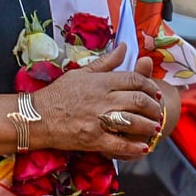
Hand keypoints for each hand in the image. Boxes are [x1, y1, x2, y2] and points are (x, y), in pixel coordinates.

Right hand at [30, 45, 165, 157]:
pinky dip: (134, 147)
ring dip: (149, 125)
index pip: (134, 79)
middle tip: (158, 110)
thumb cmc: (57, 94)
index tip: (154, 91)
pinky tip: (142, 148)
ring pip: (134, 121)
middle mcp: (103, 99)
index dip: (150, 85)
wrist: (37, 117)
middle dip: (154, 106)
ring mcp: (99, 120)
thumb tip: (125, 47)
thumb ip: (106, 61)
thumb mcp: (81, 72)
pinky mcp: (94, 139)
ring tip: (154, 128)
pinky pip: (120, 144)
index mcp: (100, 82)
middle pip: (139, 100)